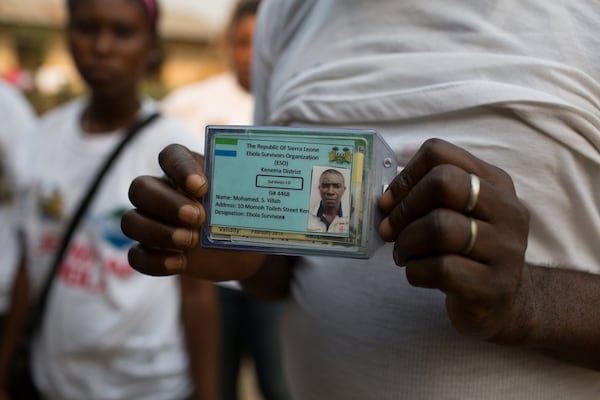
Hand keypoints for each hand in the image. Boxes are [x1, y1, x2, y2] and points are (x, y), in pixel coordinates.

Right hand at [121, 144, 264, 279]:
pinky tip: (180, 262)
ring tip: (190, 241)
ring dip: (158, 232)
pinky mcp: (152, 251)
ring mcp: (152, 222)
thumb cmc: (241, 216)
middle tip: (198, 217)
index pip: (170, 156)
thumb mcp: (245, 202)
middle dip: (167, 203)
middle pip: (141, 188)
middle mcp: (162, 192)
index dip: (180, 168)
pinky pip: (136, 255)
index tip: (201, 186)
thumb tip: (255, 181)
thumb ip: (240, 191)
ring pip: (131, 221)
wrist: (242, 251)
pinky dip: (155, 261)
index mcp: (185, 171)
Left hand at [379, 138, 529, 340]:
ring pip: (440, 227)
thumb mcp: (458, 213)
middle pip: (443, 183)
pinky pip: (441, 268)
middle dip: (405, 208)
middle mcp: (507, 210)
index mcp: (494, 182)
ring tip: (403, 254)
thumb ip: (427, 197)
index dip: (405, 176)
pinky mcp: (494, 286)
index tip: (389, 202)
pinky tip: (417, 273)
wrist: (504, 303)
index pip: (439, 153)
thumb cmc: (467, 251)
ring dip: (406, 242)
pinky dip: (415, 271)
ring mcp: (505, 249)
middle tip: (390, 230)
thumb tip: (384, 201)